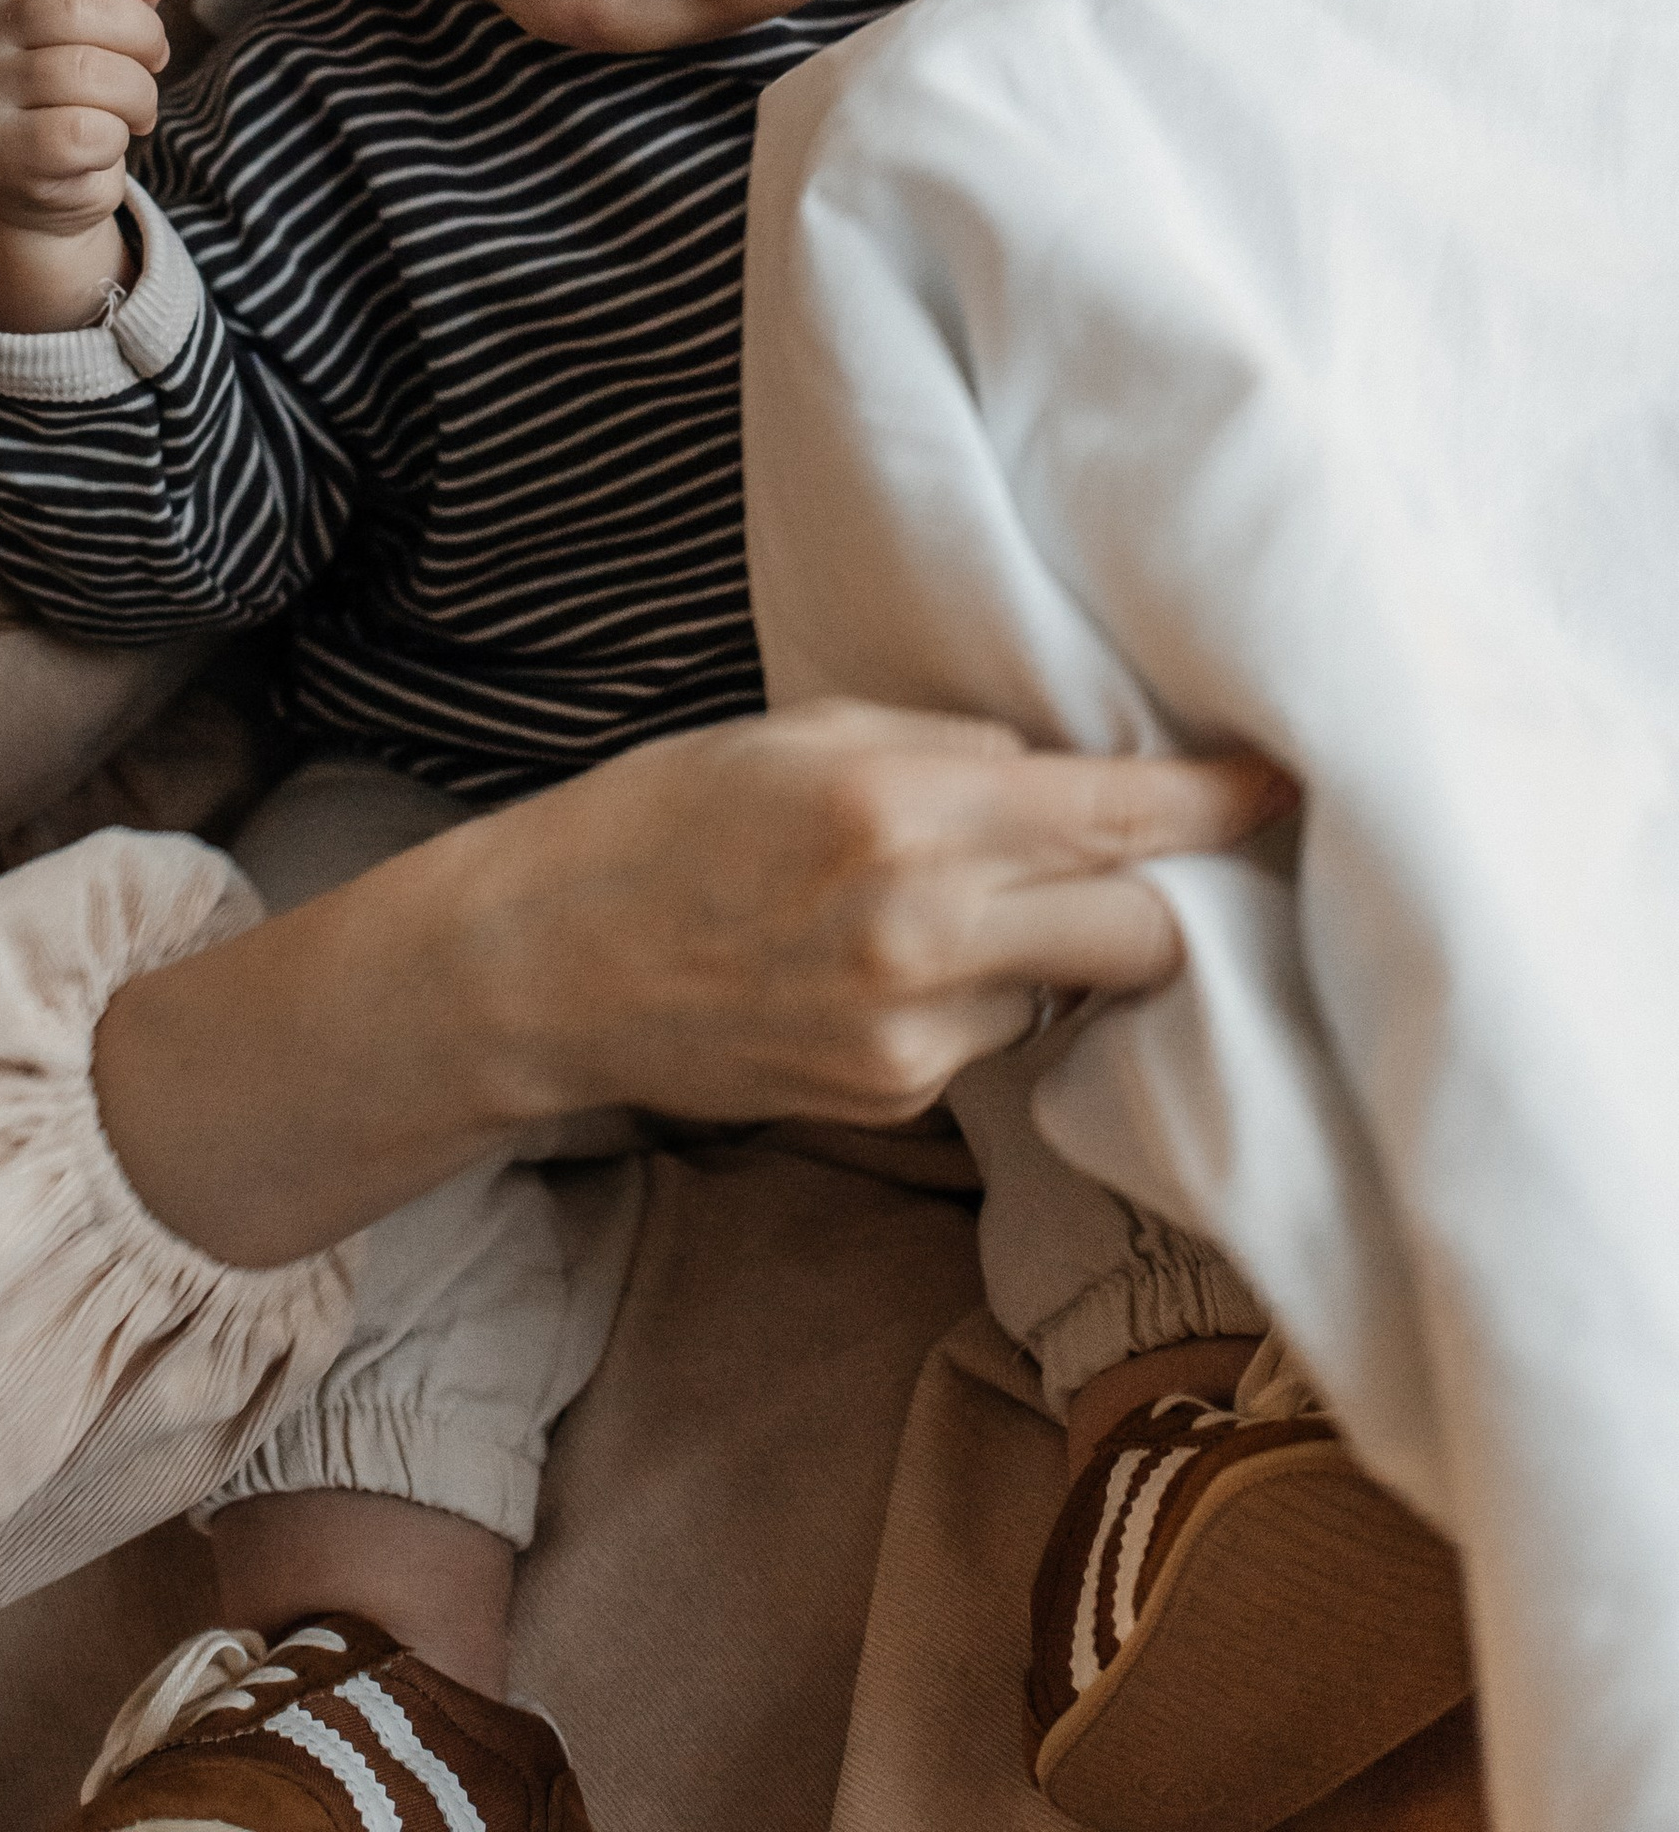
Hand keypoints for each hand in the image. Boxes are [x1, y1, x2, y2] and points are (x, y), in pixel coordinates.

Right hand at [0, 0, 191, 330]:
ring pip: (88, 73)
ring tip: (138, 108)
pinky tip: (110, 141)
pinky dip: (116, 136)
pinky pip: (84, 132)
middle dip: (141, 32)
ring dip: (138, 93)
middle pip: (76, 9)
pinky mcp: (3, 158)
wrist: (30, 188)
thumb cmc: (72, 93)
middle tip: (158, 59)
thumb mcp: (98, 28)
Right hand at [456, 699, 1292, 1132]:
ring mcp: (911, 1035)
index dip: (1220, 803)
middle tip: (1138, 854)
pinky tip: (890, 964)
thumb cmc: (667, 817)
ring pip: (1065, 992)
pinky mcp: (894, 1099)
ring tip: (949, 904)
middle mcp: (923, 933)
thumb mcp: (805, 732)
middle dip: (1156, 895)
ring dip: (1047, 950)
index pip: (1117, 817)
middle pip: (1139, 932)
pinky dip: (976, 997)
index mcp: (902, 812)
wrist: (546, 965)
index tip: (1286, 783)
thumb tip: (1071, 769)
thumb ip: (948, 747)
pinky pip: (993, 1041)